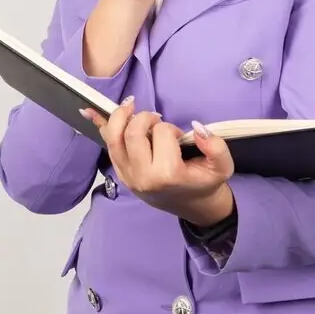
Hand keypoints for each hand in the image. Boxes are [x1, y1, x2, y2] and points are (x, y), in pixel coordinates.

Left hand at [81, 97, 235, 225]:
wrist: (194, 206)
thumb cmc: (206, 183)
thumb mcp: (222, 166)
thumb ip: (215, 145)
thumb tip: (196, 128)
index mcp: (167, 174)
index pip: (160, 133)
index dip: (170, 128)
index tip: (179, 136)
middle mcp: (143, 176)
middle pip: (131, 133)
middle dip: (143, 118)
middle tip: (155, 120)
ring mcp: (128, 177)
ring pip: (113, 139)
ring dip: (120, 118)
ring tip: (130, 107)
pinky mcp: (121, 176)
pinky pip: (108, 147)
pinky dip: (103, 127)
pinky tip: (92, 111)